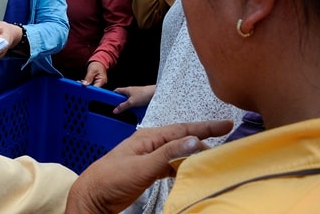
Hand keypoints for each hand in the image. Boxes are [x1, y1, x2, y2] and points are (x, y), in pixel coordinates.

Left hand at [65, 120, 233, 213]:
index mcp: (148, 137)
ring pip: (177, 152)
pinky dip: (183, 166)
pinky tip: (191, 171)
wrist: (92, 196)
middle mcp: (150, 144)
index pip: (182, 129)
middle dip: (202, 140)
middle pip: (182, 139)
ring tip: (212, 158)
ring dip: (193, 154)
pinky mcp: (147, 171)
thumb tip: (194, 139)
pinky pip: (170, 165)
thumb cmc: (112, 178)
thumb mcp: (142, 166)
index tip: (227, 124)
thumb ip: (167, 153)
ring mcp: (148, 157)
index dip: (205, 127)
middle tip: (223, 148)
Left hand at [80, 61, 106, 86]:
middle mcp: (101, 83)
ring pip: (91, 87)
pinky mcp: (95, 83)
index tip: (82, 86)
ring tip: (79, 82)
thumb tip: (84, 84)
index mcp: (102, 80)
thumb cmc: (97, 65)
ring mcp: (98, 83)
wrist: (98, 62)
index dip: (89, 88)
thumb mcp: (92, 70)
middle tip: (79, 83)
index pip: (95, 88)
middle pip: (93, 88)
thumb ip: (88, 78)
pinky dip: (86, 83)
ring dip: (85, 85)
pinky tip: (82, 82)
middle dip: (86, 86)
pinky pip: (90, 85)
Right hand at [113, 85, 155, 113]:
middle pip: (123, 97)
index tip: (109, 101)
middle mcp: (131, 91)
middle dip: (121, 103)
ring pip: (129, 101)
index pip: (116, 91)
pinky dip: (135, 107)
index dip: (112, 95)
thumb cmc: (145, 94)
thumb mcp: (131, 102)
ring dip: (129, 106)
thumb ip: (122, 106)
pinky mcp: (142, 98)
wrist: (156, 94)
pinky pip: (135, 103)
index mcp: (126, 90)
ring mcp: (137, 95)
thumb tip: (115, 110)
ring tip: (128, 112)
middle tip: (119, 109)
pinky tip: (136, 111)